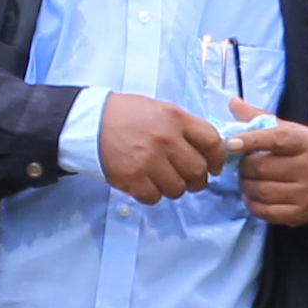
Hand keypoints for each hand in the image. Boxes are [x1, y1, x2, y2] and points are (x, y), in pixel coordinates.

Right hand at [97, 96, 230, 201]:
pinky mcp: (132, 179)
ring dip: (176, 188)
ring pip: (178, 189)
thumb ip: (184, 126)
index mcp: (176, 119)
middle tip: (191, 180)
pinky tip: (147, 185)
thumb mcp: (160, 109)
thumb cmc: (126, 114)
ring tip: (166, 181)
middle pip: (198, 171)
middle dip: (198, 180)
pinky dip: (154, 195)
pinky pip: (155, 197)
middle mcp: (166, 140)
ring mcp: (149, 161)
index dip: (217, 158)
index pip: (212, 142)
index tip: (214, 166)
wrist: (89, 123)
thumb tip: (208, 147)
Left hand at [230, 107, 307, 225]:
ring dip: (245, 186)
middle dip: (244, 167)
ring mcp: (306, 193)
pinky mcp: (300, 214)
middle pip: (262, 168)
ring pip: (260, 191)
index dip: (251, 140)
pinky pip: (265, 211)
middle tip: (242, 165)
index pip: (276, 139)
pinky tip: (252, 196)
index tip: (231, 143)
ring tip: (246, 180)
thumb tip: (233, 102)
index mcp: (307, 142)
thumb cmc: (302, 152)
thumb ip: (260, 118)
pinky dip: (252, 204)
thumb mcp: (289, 131)